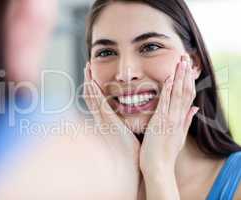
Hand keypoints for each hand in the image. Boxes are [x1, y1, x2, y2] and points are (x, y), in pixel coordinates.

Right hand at [83, 63, 140, 198]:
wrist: (131, 166)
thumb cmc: (132, 152)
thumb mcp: (126, 134)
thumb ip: (124, 124)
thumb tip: (128, 117)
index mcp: (106, 121)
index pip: (96, 100)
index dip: (93, 87)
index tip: (93, 75)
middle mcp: (101, 120)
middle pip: (90, 96)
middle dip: (88, 80)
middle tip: (87, 66)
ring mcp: (102, 121)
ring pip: (92, 97)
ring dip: (88, 82)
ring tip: (87, 68)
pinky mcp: (108, 122)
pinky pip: (98, 103)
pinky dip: (93, 92)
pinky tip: (91, 81)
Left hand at [139, 55, 198, 174]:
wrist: (158, 167)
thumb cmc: (166, 153)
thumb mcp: (180, 136)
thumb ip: (187, 120)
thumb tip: (195, 108)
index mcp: (182, 119)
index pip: (188, 96)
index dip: (189, 81)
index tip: (188, 68)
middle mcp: (178, 117)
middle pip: (185, 92)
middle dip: (185, 74)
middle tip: (185, 58)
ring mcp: (170, 119)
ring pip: (178, 95)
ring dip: (179, 77)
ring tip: (180, 61)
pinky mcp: (161, 122)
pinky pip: (166, 103)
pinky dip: (169, 91)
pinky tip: (170, 79)